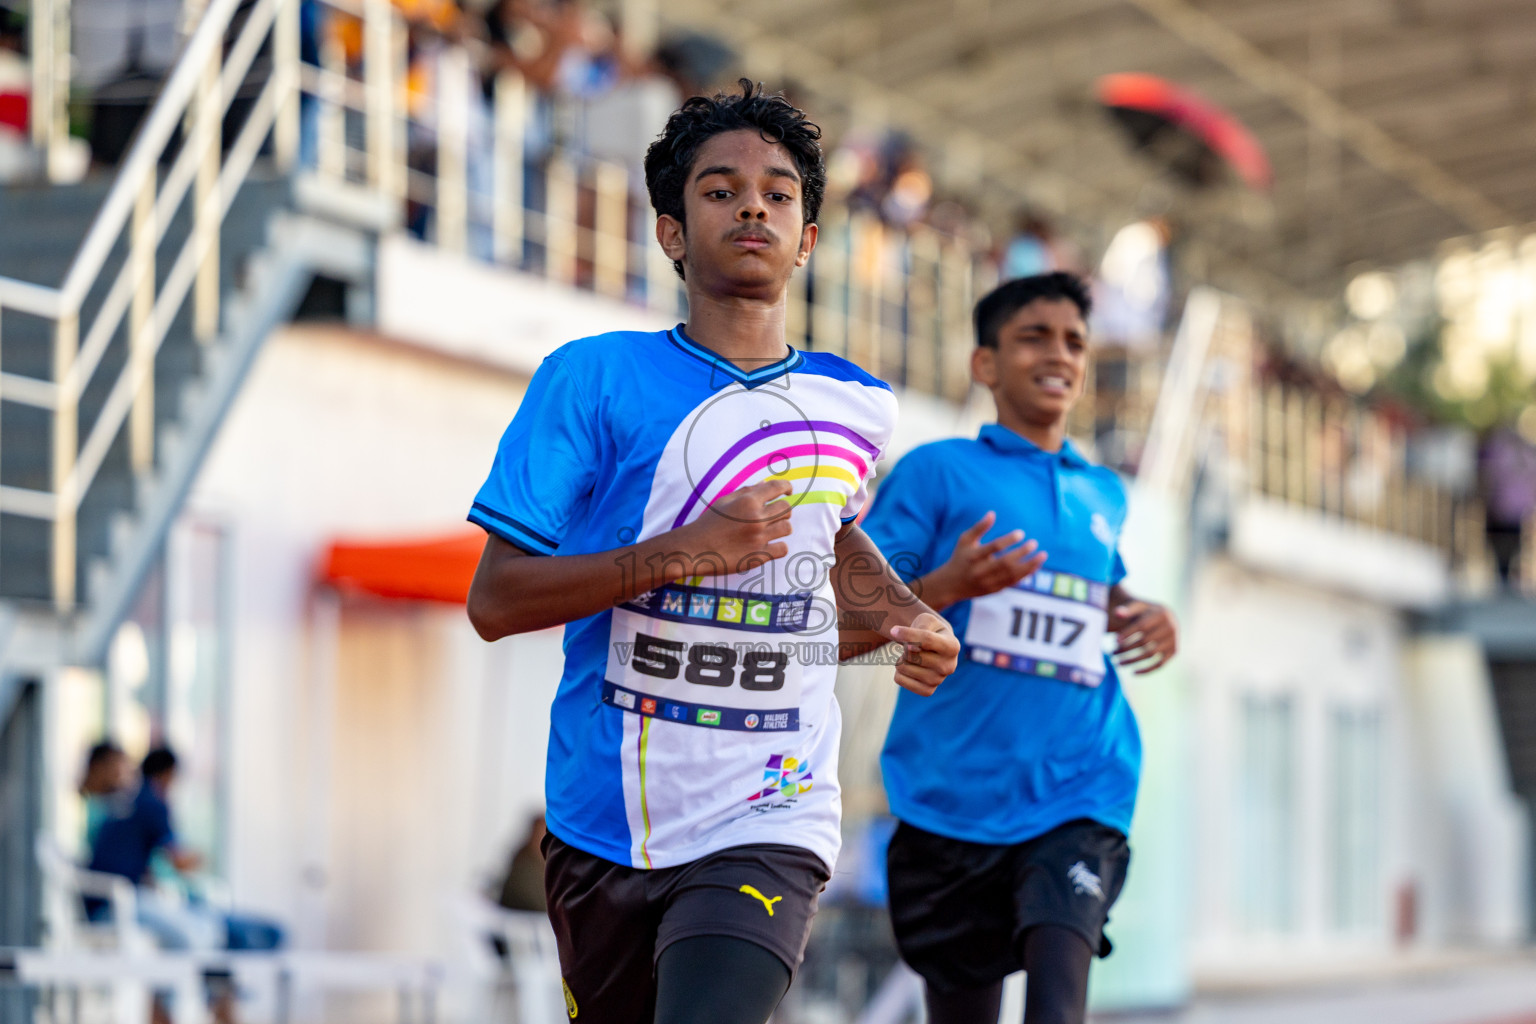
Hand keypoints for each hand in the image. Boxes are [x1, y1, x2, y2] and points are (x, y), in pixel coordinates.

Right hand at [675, 479, 793, 573]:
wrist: (694, 549)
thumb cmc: (708, 524)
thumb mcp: (724, 501)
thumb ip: (746, 492)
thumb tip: (765, 484)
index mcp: (747, 501)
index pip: (777, 487)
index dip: (786, 487)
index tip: (788, 491)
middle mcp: (756, 518)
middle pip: (786, 509)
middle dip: (782, 510)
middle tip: (772, 515)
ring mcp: (759, 538)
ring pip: (787, 528)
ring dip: (781, 527)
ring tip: (770, 530)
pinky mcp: (759, 556)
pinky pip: (783, 549)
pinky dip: (779, 546)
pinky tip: (769, 545)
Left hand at [888, 611, 959, 695]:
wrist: (934, 646)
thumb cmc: (929, 630)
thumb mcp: (926, 620)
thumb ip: (918, 629)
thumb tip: (910, 647)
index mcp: (953, 646)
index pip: (926, 639)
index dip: (907, 634)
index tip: (893, 630)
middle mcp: (949, 666)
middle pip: (911, 654)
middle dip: (906, 646)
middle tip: (914, 645)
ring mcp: (939, 680)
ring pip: (903, 667)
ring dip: (901, 658)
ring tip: (913, 656)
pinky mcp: (927, 691)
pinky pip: (899, 679)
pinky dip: (899, 671)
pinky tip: (910, 667)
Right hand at [923, 511, 1045, 607]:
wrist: (950, 585)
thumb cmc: (960, 557)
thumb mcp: (965, 540)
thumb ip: (979, 527)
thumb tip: (993, 513)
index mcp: (972, 557)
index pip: (993, 548)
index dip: (1008, 540)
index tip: (1021, 533)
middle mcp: (980, 571)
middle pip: (1004, 563)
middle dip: (1021, 553)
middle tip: (1034, 543)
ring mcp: (987, 582)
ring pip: (1012, 575)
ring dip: (1029, 565)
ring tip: (1042, 555)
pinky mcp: (993, 590)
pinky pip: (1013, 583)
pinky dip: (1025, 575)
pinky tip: (1035, 566)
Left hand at [1110, 600, 1176, 673]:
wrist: (1164, 616)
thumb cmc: (1145, 612)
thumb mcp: (1137, 607)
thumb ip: (1127, 610)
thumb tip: (1117, 614)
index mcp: (1161, 614)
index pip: (1142, 626)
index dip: (1128, 634)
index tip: (1115, 641)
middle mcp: (1171, 627)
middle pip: (1145, 642)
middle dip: (1127, 649)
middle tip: (1112, 653)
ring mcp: (1174, 640)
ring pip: (1151, 654)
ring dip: (1133, 661)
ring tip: (1118, 663)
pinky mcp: (1174, 651)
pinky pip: (1160, 664)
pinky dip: (1147, 670)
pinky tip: (1133, 672)